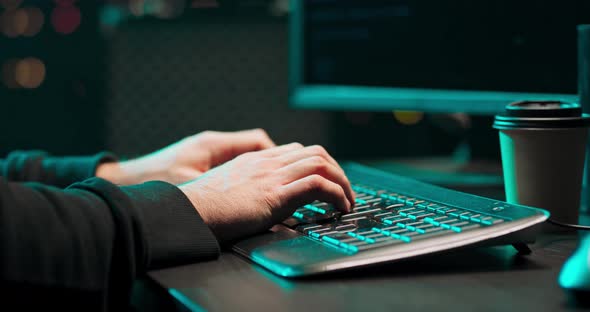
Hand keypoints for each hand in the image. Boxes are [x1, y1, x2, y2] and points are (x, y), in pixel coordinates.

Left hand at [96, 129, 274, 184]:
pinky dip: (243, 173)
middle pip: (255, 145)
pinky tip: (244, 190)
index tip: (288, 170)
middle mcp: (212, 144)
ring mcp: (206, 151)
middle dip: (273, 159)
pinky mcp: (200, 161)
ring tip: (269, 183)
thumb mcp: (192, 186)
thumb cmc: (156, 182)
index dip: (277, 154)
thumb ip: (220, 187)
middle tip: (287, 177)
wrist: (127, 181)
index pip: (258, 141)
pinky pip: (231, 163)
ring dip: (258, 166)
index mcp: (213, 145)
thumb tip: (248, 194)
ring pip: (244, 154)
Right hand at [178, 143, 354, 242]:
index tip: (325, 180)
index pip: (295, 151)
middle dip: (336, 170)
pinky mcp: (275, 194)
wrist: (187, 211)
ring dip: (342, 183)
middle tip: (344, 191)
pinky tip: (340, 208)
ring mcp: (271, 176)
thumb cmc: (200, 208)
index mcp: (254, 161)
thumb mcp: (224, 190)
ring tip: (347, 201)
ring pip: (321, 164)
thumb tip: (259, 207)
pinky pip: (318, 185)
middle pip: (315, 153)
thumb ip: (244, 190)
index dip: (317, 163)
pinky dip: (337, 194)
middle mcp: (266, 163)